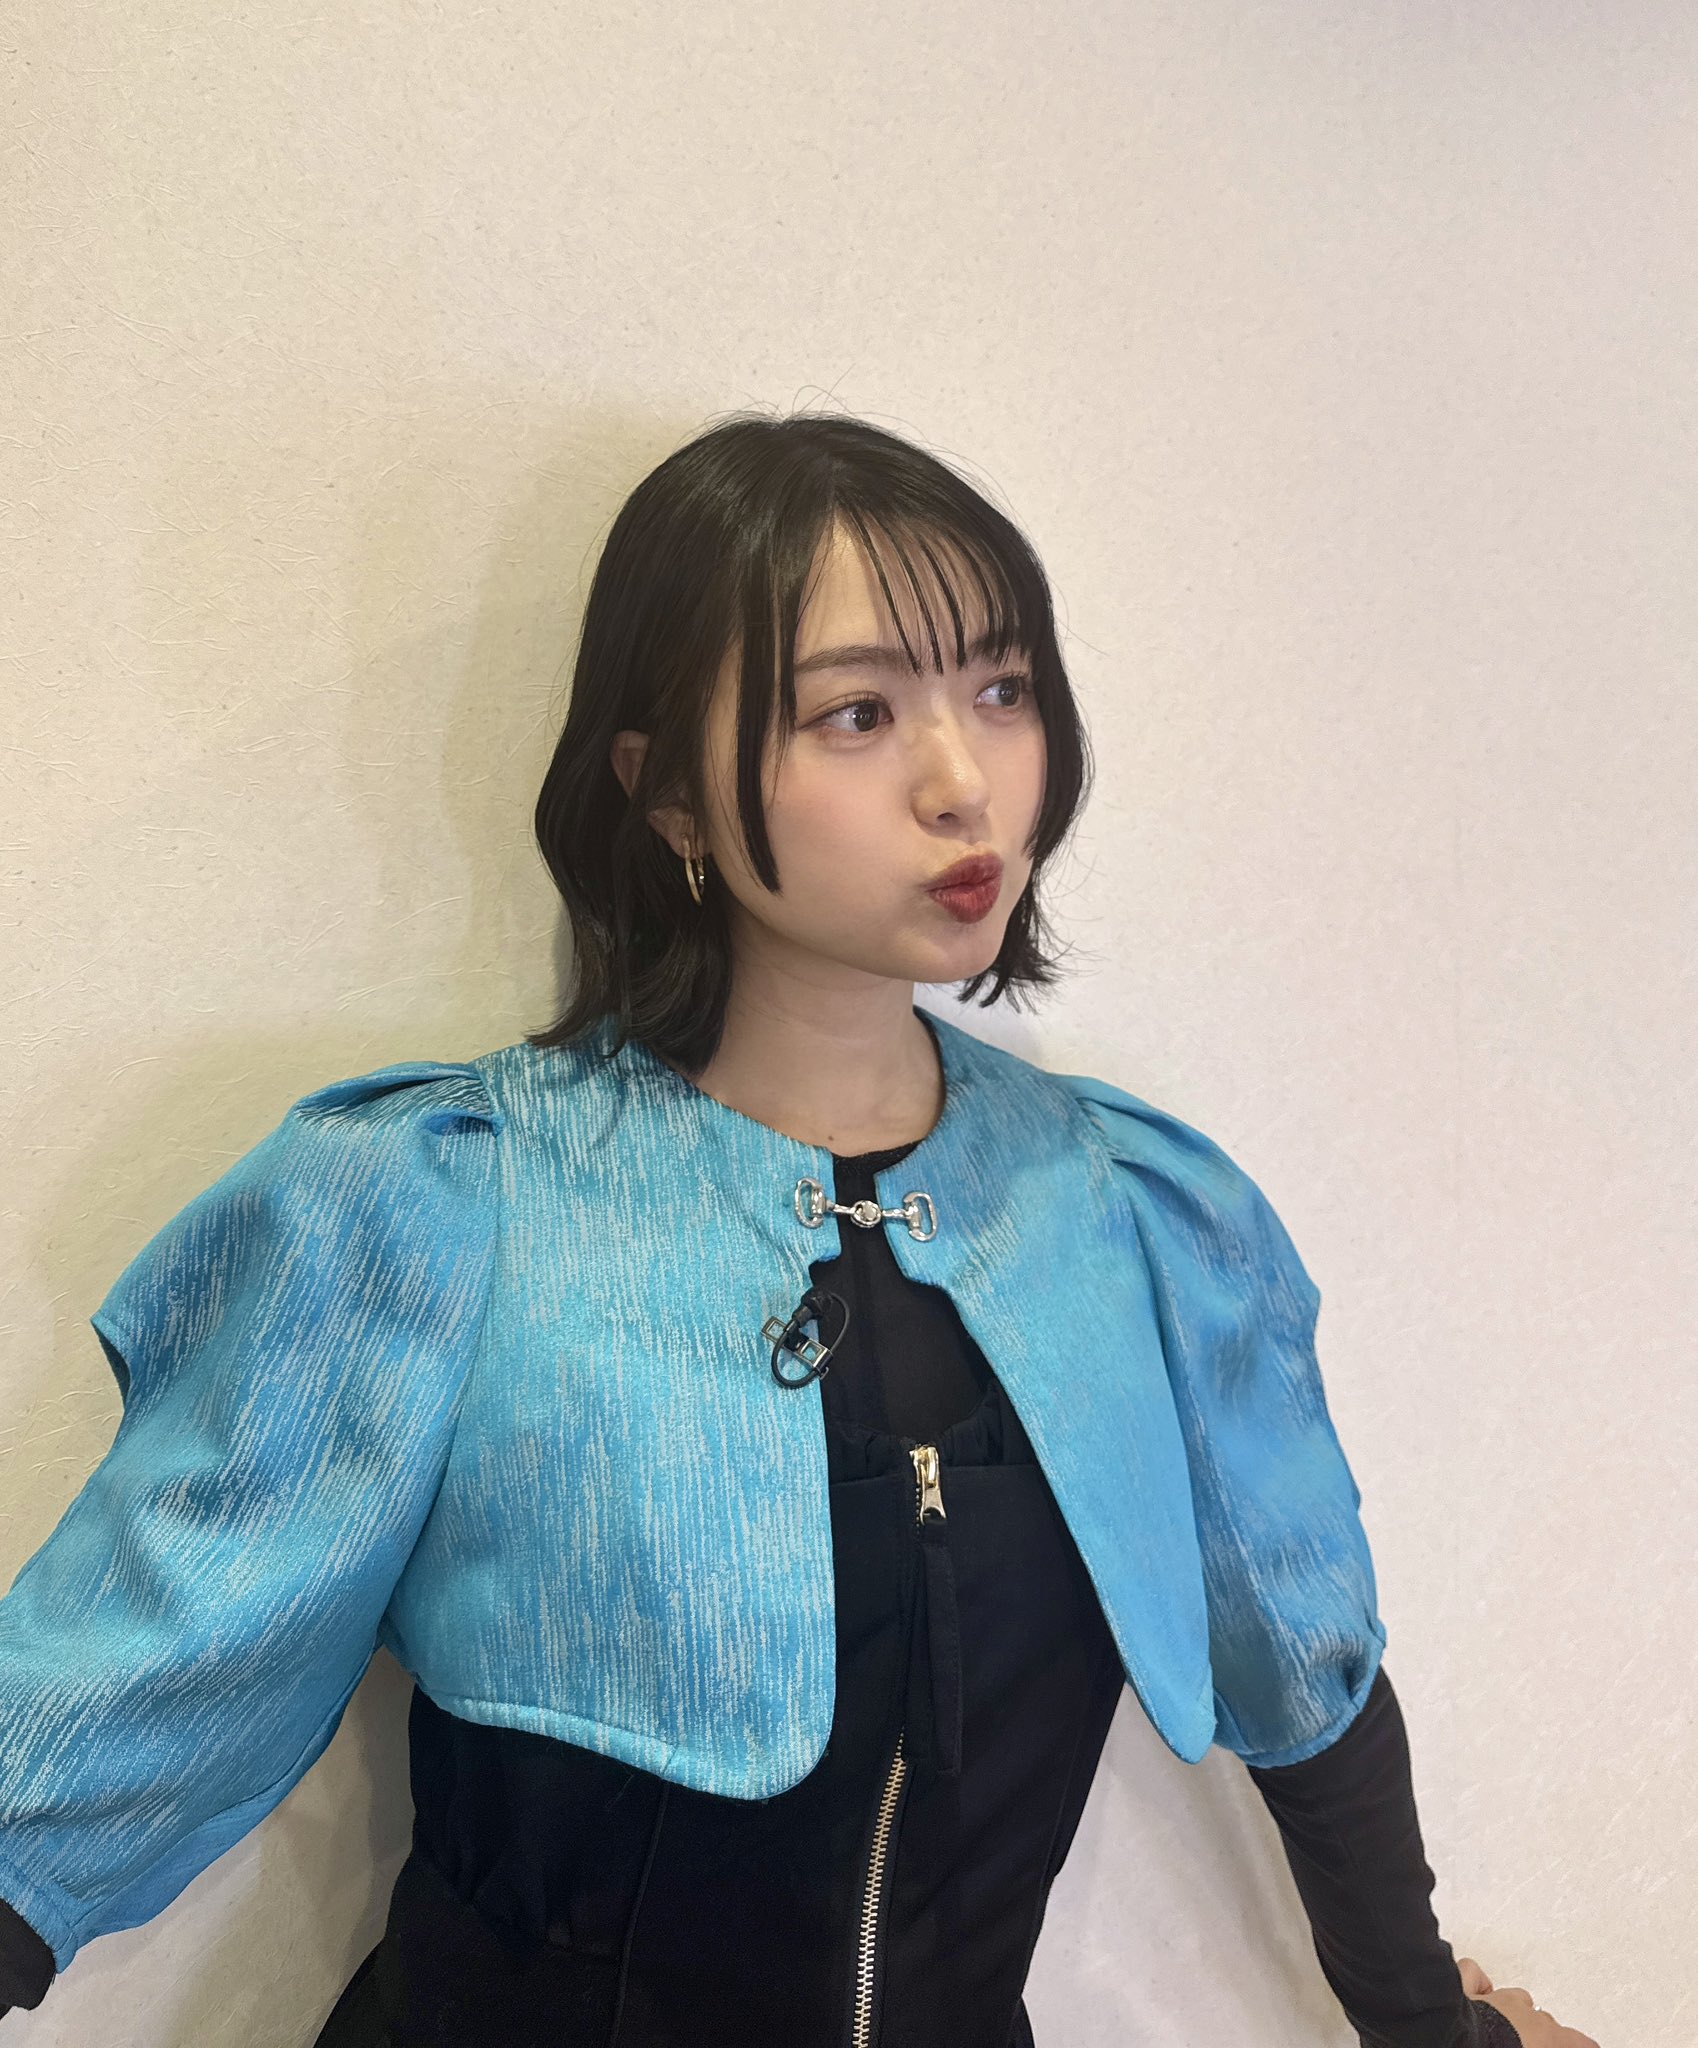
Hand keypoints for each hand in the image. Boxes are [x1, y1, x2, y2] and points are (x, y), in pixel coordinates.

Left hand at [1458, 1956, 1600, 2046]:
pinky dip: (1478, 1983)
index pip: (1578, 2041)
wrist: (1450, 2042)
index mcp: (1545, 2035)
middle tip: (1535, 2044)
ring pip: (1514, 1997)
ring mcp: (1493, 1998)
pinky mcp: (1463, 1986)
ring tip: (1509, 2026)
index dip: (1583, 2044)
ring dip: (1514, 2010)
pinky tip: (1477, 1993)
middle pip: (1544, 2021)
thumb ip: (1546, 2042)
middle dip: (1542, 2034)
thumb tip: (1540, 2041)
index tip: (1588, 2045)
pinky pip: (1474, 1975)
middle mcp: (1522, 2011)